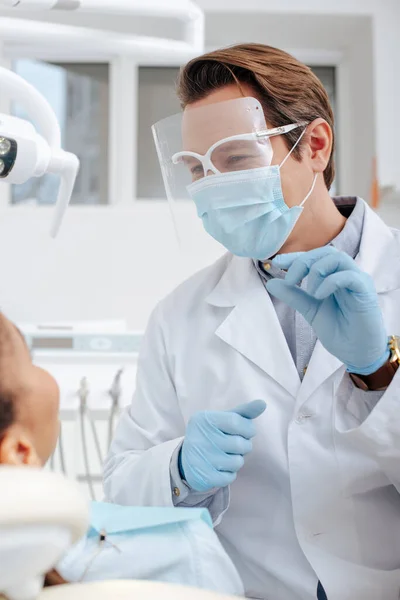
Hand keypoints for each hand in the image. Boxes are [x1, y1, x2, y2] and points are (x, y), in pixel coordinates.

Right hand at [180, 400, 265, 492]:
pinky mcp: (203, 476)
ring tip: (227, 456)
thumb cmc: (212, 434)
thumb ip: (243, 412)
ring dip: (237, 460)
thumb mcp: (223, 419)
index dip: (248, 429)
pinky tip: (220, 468)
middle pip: (239, 444)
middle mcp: (200, 438)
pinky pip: (230, 477)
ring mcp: (200, 458)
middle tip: (235, 445)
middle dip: (244, 445)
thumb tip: (262, 403)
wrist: (187, 458)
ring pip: (237, 462)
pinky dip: (230, 474)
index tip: (245, 431)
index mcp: (204, 419)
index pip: (236, 422)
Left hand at [266, 246, 388, 374]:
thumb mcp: (310, 310)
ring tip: (310, 292)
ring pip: (338, 258)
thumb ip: (294, 296)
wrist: (357, 353)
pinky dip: (330, 282)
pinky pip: (348, 276)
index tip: (276, 263)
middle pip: (327, 252)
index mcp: (335, 277)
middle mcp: (347, 274)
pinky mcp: (366, 291)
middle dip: (304, 261)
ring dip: (317, 270)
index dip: (296, 257)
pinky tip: (319, 296)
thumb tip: (271, 283)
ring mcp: (358, 281)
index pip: (316, 257)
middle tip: (290, 280)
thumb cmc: (339, 331)